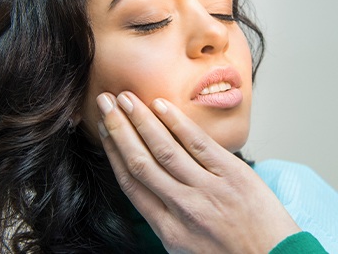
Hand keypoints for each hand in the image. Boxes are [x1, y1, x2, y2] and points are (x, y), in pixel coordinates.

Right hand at [96, 91, 299, 253]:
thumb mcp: (187, 247)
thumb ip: (166, 216)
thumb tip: (149, 184)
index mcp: (168, 229)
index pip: (131, 183)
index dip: (113, 152)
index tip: (104, 130)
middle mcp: (183, 208)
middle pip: (140, 161)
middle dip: (119, 129)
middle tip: (105, 103)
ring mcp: (208, 189)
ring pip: (164, 149)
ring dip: (141, 120)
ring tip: (126, 98)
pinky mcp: (232, 174)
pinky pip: (198, 143)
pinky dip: (177, 123)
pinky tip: (161, 105)